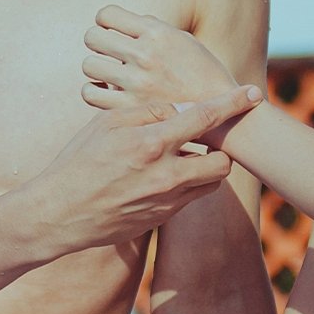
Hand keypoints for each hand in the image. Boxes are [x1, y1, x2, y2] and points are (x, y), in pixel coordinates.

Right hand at [22, 85, 264, 253]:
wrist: (60, 213)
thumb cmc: (79, 161)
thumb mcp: (107, 124)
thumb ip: (148, 112)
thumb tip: (181, 109)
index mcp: (151, 143)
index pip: (205, 117)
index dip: (233, 103)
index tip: (254, 94)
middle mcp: (165, 174)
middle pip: (222, 162)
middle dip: (222, 149)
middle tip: (208, 140)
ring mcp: (166, 201)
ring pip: (210, 183)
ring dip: (206, 168)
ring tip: (184, 157)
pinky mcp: (161, 219)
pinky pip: (189, 199)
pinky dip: (186, 184)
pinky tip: (163, 177)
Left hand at [84, 7, 253, 131]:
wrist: (223, 113)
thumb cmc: (203, 74)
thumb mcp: (185, 41)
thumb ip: (154, 29)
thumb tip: (126, 23)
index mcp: (157, 32)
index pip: (107, 14)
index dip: (105, 22)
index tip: (112, 32)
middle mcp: (144, 53)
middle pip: (92, 37)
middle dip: (97, 43)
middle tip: (106, 53)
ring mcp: (136, 81)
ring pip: (89, 65)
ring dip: (96, 68)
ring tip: (106, 74)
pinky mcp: (130, 107)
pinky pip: (91, 93)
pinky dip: (94, 91)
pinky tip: (105, 92)